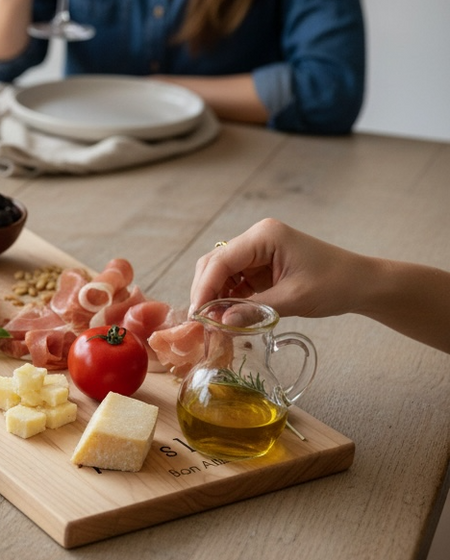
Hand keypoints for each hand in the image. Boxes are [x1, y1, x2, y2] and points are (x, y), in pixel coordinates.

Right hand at [189, 218, 365, 318]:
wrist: (362, 283)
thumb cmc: (335, 284)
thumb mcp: (293, 299)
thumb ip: (253, 310)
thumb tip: (219, 322)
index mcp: (264, 236)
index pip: (220, 261)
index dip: (205, 288)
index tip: (197, 315)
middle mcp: (256, 238)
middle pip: (214, 263)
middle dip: (206, 291)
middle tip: (203, 321)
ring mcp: (257, 250)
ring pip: (220, 272)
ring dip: (215, 296)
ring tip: (215, 321)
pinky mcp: (260, 264)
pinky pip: (234, 279)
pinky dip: (228, 297)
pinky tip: (228, 314)